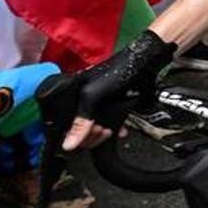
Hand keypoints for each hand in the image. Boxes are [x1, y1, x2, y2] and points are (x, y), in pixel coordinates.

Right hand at [60, 31, 176, 151]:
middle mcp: (80, 97)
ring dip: (101, 134)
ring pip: (92, 128)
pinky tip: (119, 130)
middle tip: (101, 131)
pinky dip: (113, 129)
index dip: (73, 135)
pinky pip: (106, 122)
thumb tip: (69, 145)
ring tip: (109, 131)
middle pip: (77, 129)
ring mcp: (95, 102)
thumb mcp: (93, 95)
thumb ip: (81, 120)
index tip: (87, 136)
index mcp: (70, 92)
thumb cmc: (119, 70)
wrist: (145, 62)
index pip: (62, 123)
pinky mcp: (109, 104)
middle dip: (90, 134)